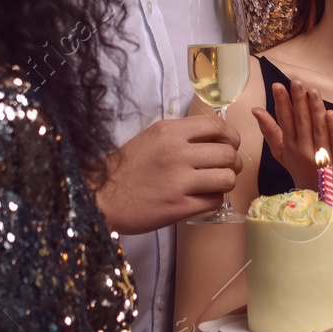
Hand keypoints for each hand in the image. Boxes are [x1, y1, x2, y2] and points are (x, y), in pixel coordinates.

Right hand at [94, 116, 241, 234]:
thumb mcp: (151, 138)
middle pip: (228, 153)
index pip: (218, 125)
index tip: (230, 145)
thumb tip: (216, 137)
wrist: (99, 198)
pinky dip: (213, 200)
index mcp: (169, 131)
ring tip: (215, 185)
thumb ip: (181, 135)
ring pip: (227, 178)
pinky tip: (202, 198)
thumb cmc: (124, 168)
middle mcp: (177, 152)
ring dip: (226, 182)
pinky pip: (214, 200)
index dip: (231, 136)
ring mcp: (178, 180)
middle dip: (233, 162)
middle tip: (226, 169)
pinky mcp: (178, 206)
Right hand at [252, 77, 332, 191]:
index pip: (285, 121)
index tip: (278, 86)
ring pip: (319, 129)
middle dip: (299, 101)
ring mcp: (323, 158)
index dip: (282, 103)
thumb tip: (256, 110)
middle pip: (302, 123)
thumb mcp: (282, 154)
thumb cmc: (303, 171)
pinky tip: (331, 114)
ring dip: (316, 109)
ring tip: (312, 91)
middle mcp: (305, 151)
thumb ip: (270, 132)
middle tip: (296, 82)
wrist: (323, 199)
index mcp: (290, 147)